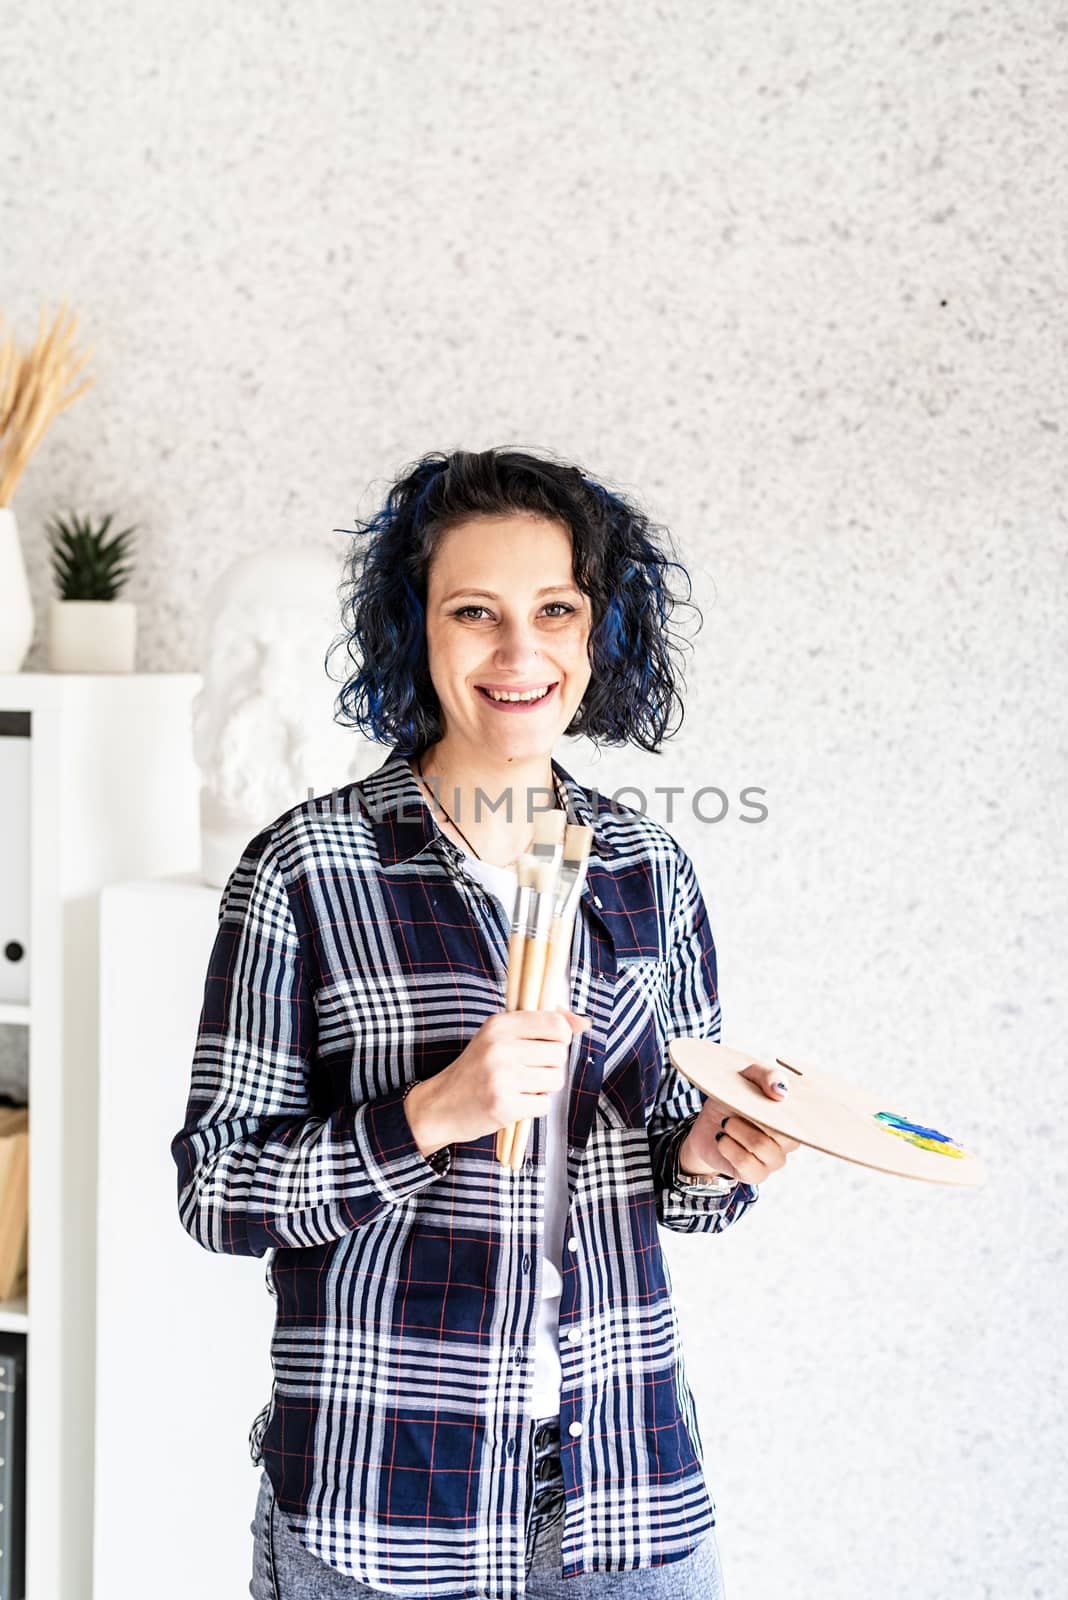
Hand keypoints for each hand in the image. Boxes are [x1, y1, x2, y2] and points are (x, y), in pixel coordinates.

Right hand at [404, 1009, 590, 1156]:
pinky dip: (533, 1107)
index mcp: (499, 1024)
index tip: (546, 1045)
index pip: (555, 1024)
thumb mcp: (500, 1036)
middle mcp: (500, 1047)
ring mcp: (501, 1077)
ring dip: (543, 1088)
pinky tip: (513, 1102)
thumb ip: (541, 1023)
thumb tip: (585, 1022)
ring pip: (555, 1080)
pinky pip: (543, 1105)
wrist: (440, 1105)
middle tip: (526, 1071)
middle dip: (550, 1066)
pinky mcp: (504, 1106)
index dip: (560, 1037)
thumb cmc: (476, 1069)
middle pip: (559, 1054)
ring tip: (519, 1087)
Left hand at [678, 1062, 800, 1185]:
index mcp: (794, 1116)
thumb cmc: (733, 1097)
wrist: (708, 1124)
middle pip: (782, 1131)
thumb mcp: (746, 1077)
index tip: (766, 1098)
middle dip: (751, 1116)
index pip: (802, 1115)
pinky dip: (728, 1147)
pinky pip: (746, 1163)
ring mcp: (775, 1160)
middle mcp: (790, 1140)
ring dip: (736, 1130)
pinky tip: (722, 1139)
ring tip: (726, 1123)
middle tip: (735, 1110)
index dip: (783, 1107)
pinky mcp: (757, 1175)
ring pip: (761, 1146)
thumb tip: (782, 1092)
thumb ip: (766, 1076)